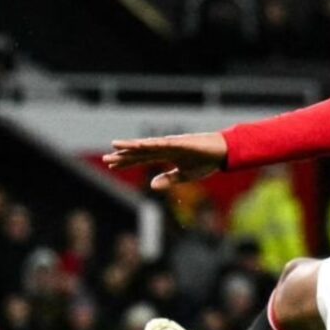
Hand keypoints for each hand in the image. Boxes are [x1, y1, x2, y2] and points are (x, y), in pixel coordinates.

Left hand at [101, 132, 228, 190]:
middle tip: (106, 159)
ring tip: (116, 146)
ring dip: (132, 146)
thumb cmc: (205, 161)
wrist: (224, 152)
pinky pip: (166, 144)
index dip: (126, 162)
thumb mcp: (185, 176)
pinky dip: (153, 144)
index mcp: (165, 154)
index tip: (111, 165)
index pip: (141, 158)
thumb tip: (151, 186)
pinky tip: (141, 145)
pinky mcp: (183, 143)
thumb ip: (169, 180)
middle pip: (140, 151)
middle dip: (123, 155)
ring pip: (148, 145)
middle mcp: (166, 147)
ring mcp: (174, 143)